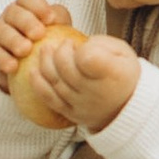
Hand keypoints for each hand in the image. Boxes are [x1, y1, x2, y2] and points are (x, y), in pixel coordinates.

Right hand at [0, 0, 68, 88]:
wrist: (27, 66)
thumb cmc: (47, 40)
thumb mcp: (57, 28)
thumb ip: (59, 20)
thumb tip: (58, 18)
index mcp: (26, 6)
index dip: (38, 5)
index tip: (50, 18)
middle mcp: (9, 16)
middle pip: (14, 12)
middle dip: (26, 22)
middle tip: (39, 34)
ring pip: (1, 32)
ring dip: (14, 40)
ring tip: (26, 50)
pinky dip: (3, 60)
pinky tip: (13, 67)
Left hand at [21, 29, 140, 135]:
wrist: (126, 109)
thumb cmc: (123, 74)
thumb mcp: (123, 52)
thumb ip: (101, 44)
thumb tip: (78, 45)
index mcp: (114, 75)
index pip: (87, 59)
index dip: (79, 48)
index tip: (79, 44)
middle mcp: (96, 93)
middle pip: (66, 69)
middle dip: (60, 51)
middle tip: (63, 44)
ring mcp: (82, 106)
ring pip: (55, 82)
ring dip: (45, 62)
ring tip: (45, 49)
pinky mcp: (70, 114)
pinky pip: (49, 98)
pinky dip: (38, 83)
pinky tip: (32, 70)